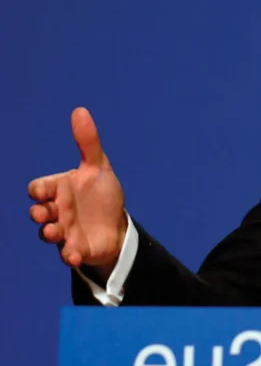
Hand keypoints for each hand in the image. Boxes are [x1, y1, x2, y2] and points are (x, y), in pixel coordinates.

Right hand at [28, 107, 126, 278]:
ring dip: (49, 233)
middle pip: (39, 211)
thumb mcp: (98, 167)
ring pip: (48, 233)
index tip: (45, 192)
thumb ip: (88, 142)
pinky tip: (76, 254)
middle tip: (44, 213)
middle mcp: (57, 211)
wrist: (117, 225)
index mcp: (60, 190)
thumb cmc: (102, 195)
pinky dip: (69, 255)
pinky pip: (67, 255)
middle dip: (38, 213)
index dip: (39, 190)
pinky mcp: (75, 249)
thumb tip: (80, 110)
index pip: (39, 188)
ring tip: (56, 232)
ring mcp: (64, 231)